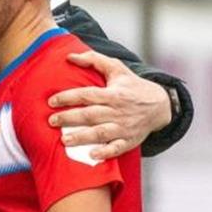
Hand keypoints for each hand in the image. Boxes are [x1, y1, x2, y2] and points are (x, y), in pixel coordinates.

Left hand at [46, 52, 170, 159]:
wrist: (160, 105)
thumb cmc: (133, 86)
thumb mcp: (117, 68)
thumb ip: (94, 60)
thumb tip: (70, 56)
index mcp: (113, 94)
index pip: (87, 95)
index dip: (68, 97)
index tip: (51, 101)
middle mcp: (117, 111)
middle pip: (90, 115)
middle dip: (69, 118)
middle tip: (51, 121)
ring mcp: (123, 127)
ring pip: (100, 133)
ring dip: (82, 137)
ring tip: (64, 140)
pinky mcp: (129, 141)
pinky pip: (116, 148)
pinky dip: (105, 152)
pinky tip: (92, 155)